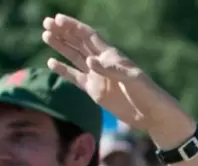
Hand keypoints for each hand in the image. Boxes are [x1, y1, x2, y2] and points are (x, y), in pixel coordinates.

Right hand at [41, 15, 195, 143]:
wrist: (152, 115)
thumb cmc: (148, 94)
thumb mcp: (132, 79)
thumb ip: (110, 69)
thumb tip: (89, 61)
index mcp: (112, 55)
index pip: (89, 36)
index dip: (74, 26)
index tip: (58, 19)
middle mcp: (102, 63)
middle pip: (79, 43)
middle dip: (63, 32)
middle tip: (45, 23)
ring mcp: (98, 77)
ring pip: (75, 57)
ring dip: (61, 46)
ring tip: (46, 36)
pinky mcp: (95, 91)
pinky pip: (75, 77)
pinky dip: (63, 70)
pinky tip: (51, 62)